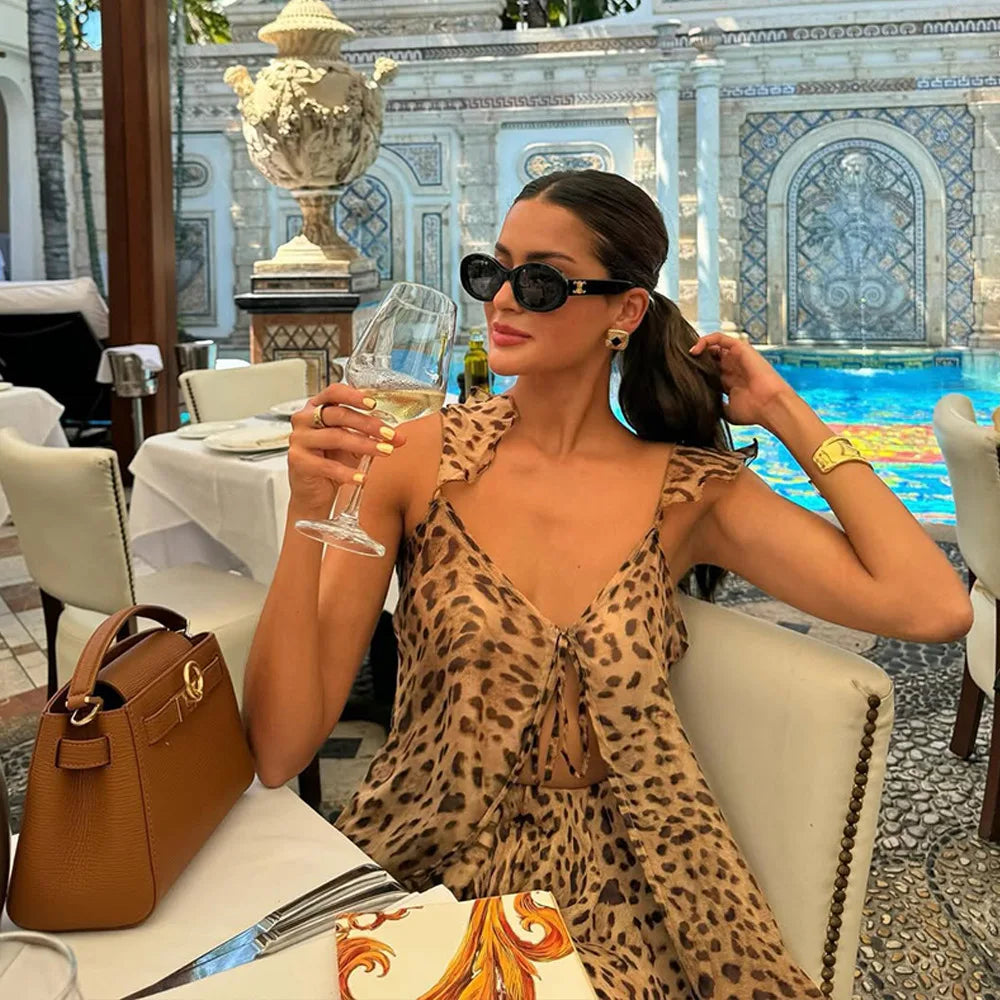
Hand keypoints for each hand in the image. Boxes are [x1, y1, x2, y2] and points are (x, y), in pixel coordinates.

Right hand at [287, 383, 406, 512]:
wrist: (312, 493)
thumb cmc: (331, 462)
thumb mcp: (353, 445)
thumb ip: (372, 437)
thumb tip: (400, 438)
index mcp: (317, 408)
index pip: (333, 393)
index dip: (353, 396)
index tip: (374, 404)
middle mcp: (304, 420)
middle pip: (339, 414)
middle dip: (369, 424)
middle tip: (390, 434)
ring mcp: (299, 439)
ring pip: (336, 437)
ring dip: (364, 445)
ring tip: (385, 451)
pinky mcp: (298, 461)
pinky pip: (327, 465)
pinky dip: (348, 472)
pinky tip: (362, 477)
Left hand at [688, 333, 796, 427]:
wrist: (769, 406)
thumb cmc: (753, 412)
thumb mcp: (726, 411)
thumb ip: (714, 405)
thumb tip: (698, 407)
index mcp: (728, 382)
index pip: (708, 371)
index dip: (695, 371)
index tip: (680, 376)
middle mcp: (732, 368)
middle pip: (709, 357)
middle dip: (694, 359)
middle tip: (679, 364)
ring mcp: (736, 358)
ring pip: (713, 345)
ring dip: (699, 348)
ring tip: (686, 356)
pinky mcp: (740, 349)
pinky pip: (720, 338)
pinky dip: (706, 340)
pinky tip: (695, 350)